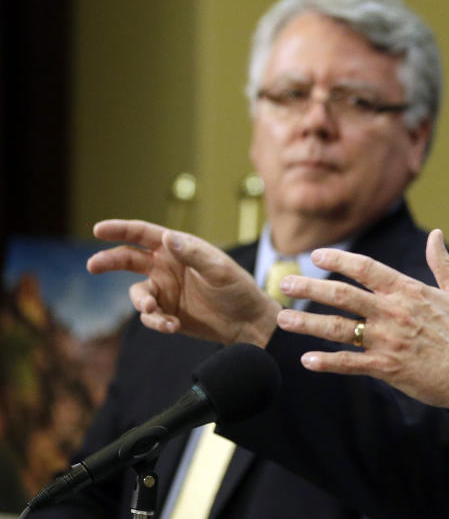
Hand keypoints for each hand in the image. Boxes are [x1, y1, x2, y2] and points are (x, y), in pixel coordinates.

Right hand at [87, 219, 280, 346]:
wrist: (247, 321)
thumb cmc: (238, 288)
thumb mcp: (220, 270)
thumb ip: (194, 254)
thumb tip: (168, 237)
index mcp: (178, 248)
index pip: (144, 234)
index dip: (120, 229)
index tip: (98, 229)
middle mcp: (166, 267)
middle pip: (128, 259)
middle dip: (108, 260)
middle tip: (92, 265)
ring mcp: (165, 290)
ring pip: (138, 294)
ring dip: (142, 302)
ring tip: (155, 310)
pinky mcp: (167, 313)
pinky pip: (151, 317)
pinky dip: (157, 322)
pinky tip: (173, 326)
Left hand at [275, 229, 448, 421]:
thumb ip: (442, 263)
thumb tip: (436, 234)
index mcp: (409, 291)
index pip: (366, 268)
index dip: (338, 260)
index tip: (316, 255)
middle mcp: (394, 312)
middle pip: (343, 295)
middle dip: (309, 288)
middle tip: (284, 283)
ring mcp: (389, 340)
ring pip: (340, 328)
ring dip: (308, 323)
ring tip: (283, 319)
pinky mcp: (389, 368)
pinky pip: (351, 363)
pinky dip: (327, 362)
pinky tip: (307, 360)